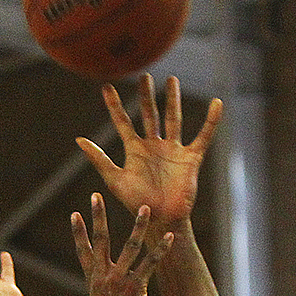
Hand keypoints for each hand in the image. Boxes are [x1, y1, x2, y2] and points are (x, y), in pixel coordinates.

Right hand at [74, 195, 170, 295]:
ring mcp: (120, 281)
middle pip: (100, 241)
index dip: (79, 232)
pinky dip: (160, 250)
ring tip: (144, 209)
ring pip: (129, 247)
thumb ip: (104, 286)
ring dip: (137, 226)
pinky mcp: (136, 287)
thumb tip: (108, 278)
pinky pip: (150, 264)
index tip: (75, 214)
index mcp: (94, 280)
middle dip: (98, 217)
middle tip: (96, 196)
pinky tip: (168, 236)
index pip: (83, 251)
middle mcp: (104, 277)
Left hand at [77, 74, 221, 230]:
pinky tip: (217, 103)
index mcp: (134, 150)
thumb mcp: (114, 179)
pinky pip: (204, 135)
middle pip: (149, 114)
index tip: (106, 87)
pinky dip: (211, 121)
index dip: (114, 106)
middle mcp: (153, 146)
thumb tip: (78, 140)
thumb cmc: (136, 203)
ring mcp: (172, 150)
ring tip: (171, 80)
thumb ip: (99, 159)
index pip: (122, 122)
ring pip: (173, 119)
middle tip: (144, 76)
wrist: (160, 219)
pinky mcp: (191, 157)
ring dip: (172, 100)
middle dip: (146, 96)